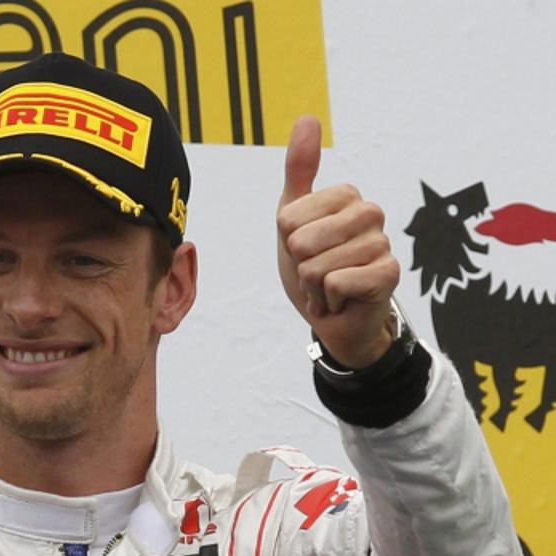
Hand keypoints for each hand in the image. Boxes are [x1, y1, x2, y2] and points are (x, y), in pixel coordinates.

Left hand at [276, 116, 399, 368]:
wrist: (333, 317)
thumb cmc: (313, 265)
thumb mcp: (292, 218)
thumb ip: (299, 170)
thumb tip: (307, 118)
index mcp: (346, 197)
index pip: (289, 218)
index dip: (287, 241)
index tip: (303, 250)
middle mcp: (369, 214)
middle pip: (301, 241)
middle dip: (299, 266)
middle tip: (316, 272)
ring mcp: (382, 244)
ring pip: (317, 266)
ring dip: (314, 286)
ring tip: (329, 286)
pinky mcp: (389, 275)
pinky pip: (335, 283)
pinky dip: (329, 299)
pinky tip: (343, 299)